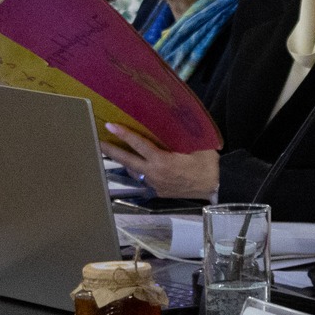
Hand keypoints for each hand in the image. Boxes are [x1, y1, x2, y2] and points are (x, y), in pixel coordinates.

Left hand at [100, 123, 219, 199]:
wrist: (216, 187)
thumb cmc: (208, 165)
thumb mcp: (197, 146)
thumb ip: (181, 137)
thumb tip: (170, 123)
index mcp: (163, 161)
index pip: (139, 145)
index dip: (124, 134)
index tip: (110, 126)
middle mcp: (154, 174)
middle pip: (127, 161)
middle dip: (111, 150)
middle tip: (97, 141)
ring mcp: (155, 185)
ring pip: (134, 171)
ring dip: (124, 161)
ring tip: (113, 151)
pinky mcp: (158, 192)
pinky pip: (144, 179)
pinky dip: (137, 170)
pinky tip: (136, 165)